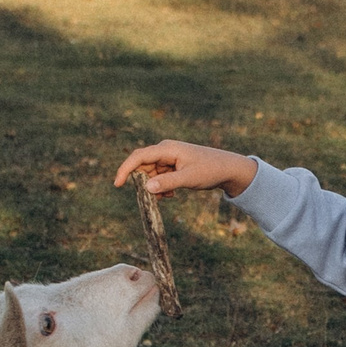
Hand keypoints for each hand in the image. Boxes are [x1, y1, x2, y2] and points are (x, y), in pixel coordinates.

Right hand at [115, 139, 256, 198]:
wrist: (228, 168)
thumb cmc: (210, 170)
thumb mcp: (188, 179)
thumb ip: (167, 183)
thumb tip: (146, 188)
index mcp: (167, 148)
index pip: (139, 157)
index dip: (126, 169)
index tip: (117, 184)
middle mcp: (165, 150)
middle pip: (142, 165)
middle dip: (143, 182)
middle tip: (151, 198)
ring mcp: (169, 157)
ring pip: (150, 173)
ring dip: (154, 187)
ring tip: (166, 198)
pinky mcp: (173, 165)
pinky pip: (159, 176)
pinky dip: (161, 187)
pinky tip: (170, 195)